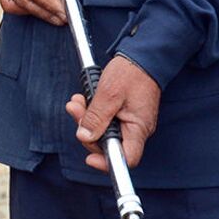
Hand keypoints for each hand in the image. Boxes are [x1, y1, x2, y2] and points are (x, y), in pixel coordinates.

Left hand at [64, 54, 160, 169]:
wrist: (142, 57)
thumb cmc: (131, 73)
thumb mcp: (109, 94)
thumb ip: (97, 117)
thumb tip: (85, 137)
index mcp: (138, 128)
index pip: (127, 159)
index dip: (107, 162)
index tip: (89, 158)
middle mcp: (135, 129)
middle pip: (108, 145)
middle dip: (87, 131)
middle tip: (76, 110)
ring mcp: (129, 122)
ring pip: (103, 131)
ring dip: (86, 118)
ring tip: (77, 101)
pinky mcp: (123, 115)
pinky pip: (105, 120)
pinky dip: (92, 112)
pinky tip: (84, 100)